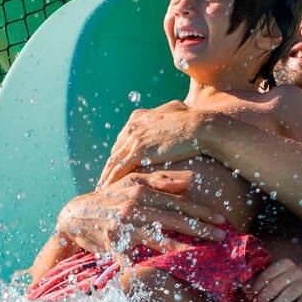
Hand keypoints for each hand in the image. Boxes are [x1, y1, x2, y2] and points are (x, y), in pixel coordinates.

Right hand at [56, 171, 226, 252]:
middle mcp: (135, 208)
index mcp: (142, 192)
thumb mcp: (132, 181)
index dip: (201, 211)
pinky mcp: (114, 244)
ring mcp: (124, 227)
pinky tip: (164, 275)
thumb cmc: (109, 198)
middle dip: (200, 229)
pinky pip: (134, 260)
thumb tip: (190, 180)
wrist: (75, 214)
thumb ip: (161, 180)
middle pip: (173, 220)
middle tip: (221, 237)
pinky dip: (146, 268)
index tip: (221, 219)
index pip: (178, 202)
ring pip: (158, 240)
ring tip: (200, 256)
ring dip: (182, 249)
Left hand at [101, 102, 217, 184]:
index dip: (119, 154)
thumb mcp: (175, 110)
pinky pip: (120, 169)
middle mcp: (132, 126)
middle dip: (110, 167)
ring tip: (101, 190)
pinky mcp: (139, 151)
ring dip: (106, 176)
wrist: (200, 126)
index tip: (115, 166)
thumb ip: (165, 114)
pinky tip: (108, 191)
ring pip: (113, 161)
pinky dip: (112, 181)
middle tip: (105, 181)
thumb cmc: (193, 120)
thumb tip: (169, 113)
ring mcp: (134, 138)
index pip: (122, 139)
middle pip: (115, 151)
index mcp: (138, 117)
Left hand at [245, 257, 301, 301]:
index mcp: (285, 264)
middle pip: (277, 284)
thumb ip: (264, 279)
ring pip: (289, 294)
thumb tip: (245, 289)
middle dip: (264, 296)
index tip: (248, 294)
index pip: (268, 274)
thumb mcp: (279, 273)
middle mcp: (296, 272)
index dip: (256, 285)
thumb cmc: (291, 276)